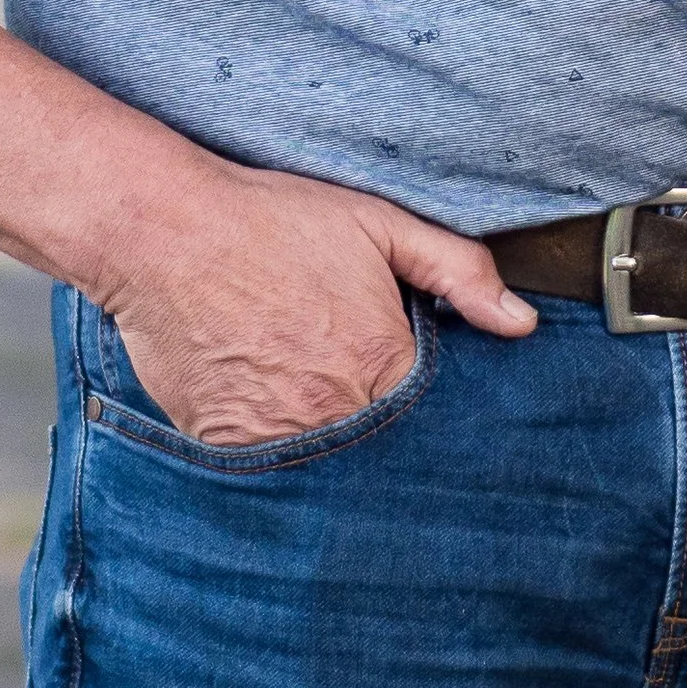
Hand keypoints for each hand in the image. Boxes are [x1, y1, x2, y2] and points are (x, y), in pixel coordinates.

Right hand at [95, 155, 535, 446]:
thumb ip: (457, 270)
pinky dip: (273, 442)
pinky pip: (265, 466)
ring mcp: (276, 439)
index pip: (428, 412)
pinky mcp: (224, 449)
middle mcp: (333, 415)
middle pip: (378, 444)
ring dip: (325, 437)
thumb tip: (522, 323)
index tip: (407, 378)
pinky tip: (263, 396)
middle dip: (376, 423)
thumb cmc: (272, 220)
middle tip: (346, 378)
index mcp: (381, 365)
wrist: (163, 233)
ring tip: (304, 385)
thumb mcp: (378, 223)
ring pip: (323, 460)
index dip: (423, 396)